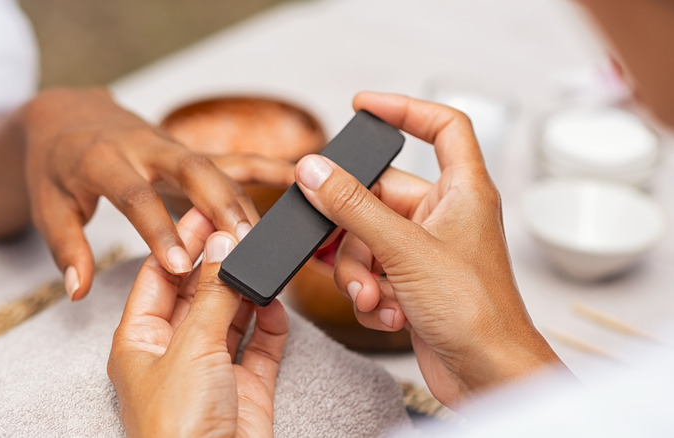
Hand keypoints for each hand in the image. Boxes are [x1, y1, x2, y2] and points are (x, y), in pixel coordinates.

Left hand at [21, 88, 292, 299]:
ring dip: (244, 200)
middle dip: (220, 205)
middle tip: (243, 242)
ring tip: (269, 236)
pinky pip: (231, 158)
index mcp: (102, 161)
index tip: (178, 265)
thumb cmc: (56, 166)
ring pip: (216, 168)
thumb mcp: (48, 206)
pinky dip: (264, 167)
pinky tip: (295, 178)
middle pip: (190, 171)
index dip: (157, 229)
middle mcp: (143, 148)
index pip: (135, 196)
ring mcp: (171, 146)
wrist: (69, 115)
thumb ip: (66, 247)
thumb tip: (78, 290)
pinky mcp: (189, 151)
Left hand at [108, 208, 288, 437]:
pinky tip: (275, 303)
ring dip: (248, 289)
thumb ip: (214, 294)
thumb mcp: (192, 348)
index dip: (181, 243)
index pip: (159, 277)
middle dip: (220, 262)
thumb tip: (224, 244)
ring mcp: (212, 369)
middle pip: (198, 292)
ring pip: (232, 315)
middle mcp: (175, 352)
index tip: (206, 211)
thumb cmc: (178, 429)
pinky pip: (260, 344)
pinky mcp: (246, 386)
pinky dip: (270, 323)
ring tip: (263, 257)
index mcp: (141, 341)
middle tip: (244, 227)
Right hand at [294, 92, 563, 407]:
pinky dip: (371, 293)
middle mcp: (444, 215)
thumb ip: (354, 207)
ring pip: (367, 239)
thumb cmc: (477, 313)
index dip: (404, 109)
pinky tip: (389, 312)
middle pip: (378, 196)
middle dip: (356, 233)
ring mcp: (426, 250)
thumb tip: (316, 171)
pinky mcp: (412, 283)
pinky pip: (372, 271)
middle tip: (348, 250)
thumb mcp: (404, 249)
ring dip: (360, 272)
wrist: (487, 376)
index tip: (364, 105)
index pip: (442, 127)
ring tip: (375, 297)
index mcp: (462, 191)